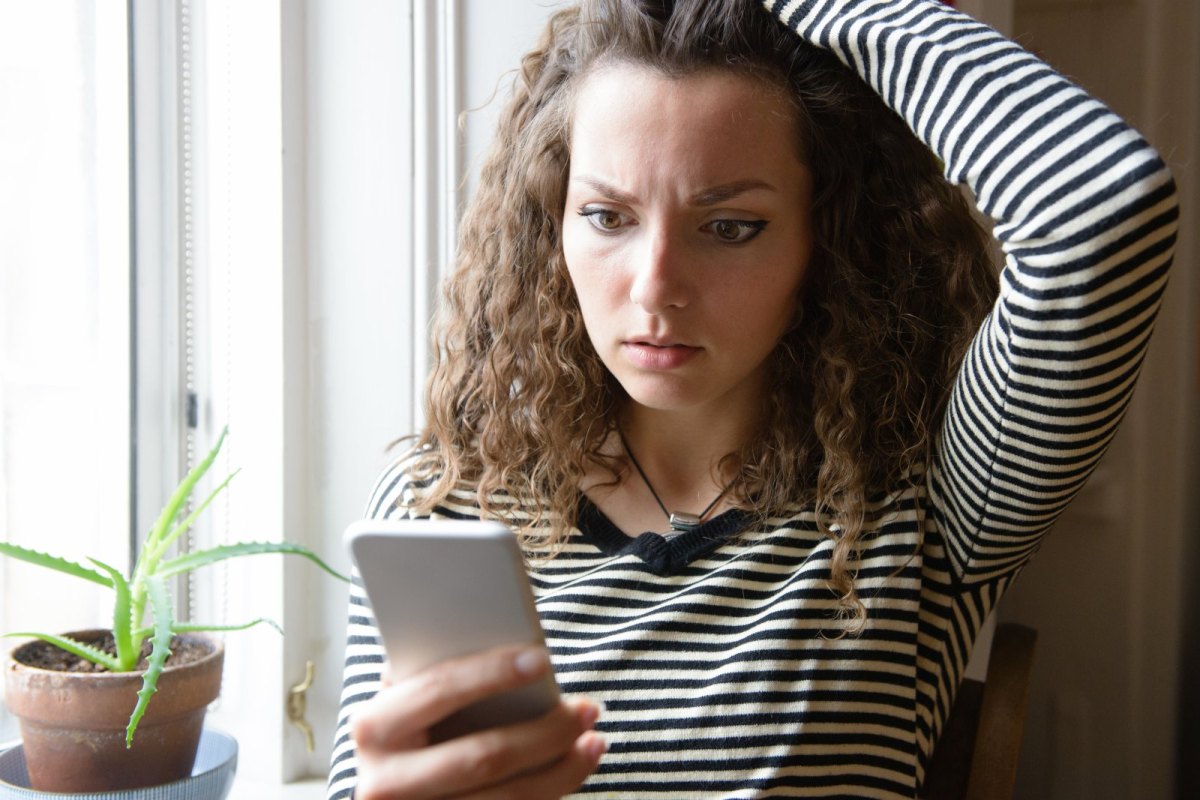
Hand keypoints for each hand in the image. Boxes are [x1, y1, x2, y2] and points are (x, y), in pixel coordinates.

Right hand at [351, 644, 605, 798]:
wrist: (394, 794)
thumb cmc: (411, 727)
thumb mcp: (409, 700)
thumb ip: (439, 674)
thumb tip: (513, 644)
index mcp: (373, 728)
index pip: (438, 690)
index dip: (492, 672)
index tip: (542, 659)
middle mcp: (384, 783)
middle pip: (483, 756)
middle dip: (545, 730)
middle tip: (586, 708)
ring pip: (507, 798)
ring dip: (562, 766)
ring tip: (594, 738)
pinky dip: (553, 788)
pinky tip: (579, 763)